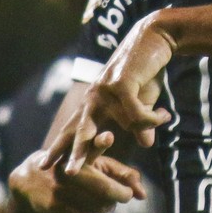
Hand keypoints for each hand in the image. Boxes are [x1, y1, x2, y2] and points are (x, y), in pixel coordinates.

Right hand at [9, 138, 144, 212]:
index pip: (91, 145)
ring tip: (112, 205)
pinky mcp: (54, 205)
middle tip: (127, 196)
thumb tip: (144, 195)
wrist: (29, 179)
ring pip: (95, 204)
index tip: (109, 136)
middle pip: (100, 184)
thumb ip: (121, 173)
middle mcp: (69, 168)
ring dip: (109, 207)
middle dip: (120, 193)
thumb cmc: (74, 169)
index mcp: (79, 152)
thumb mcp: (94, 164)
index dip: (100, 142)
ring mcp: (61, 188)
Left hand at [43, 15, 174, 174]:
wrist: (155, 37)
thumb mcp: (144, 102)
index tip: (46, 165)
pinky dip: (152, 118)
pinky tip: (165, 116)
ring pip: (107, 124)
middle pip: (80, 131)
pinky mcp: (121, 84)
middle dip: (74, 154)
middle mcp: (95, 97)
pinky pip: (136, 115)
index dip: (61, 147)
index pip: (74, 129)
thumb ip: (141, 123)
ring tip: (148, 132)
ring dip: (127, 132)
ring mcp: (105, 90)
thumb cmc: (147, 71)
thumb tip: (147, 144)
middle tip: (68, 174)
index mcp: (96, 103)